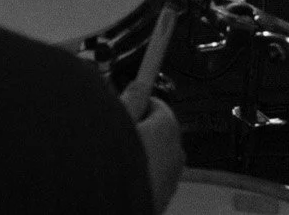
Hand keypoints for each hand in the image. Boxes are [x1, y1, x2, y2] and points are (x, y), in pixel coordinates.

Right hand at [119, 90, 184, 214]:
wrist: (112, 205)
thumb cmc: (115, 161)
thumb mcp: (117, 120)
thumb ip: (131, 100)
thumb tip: (140, 85)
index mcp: (168, 130)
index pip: (158, 104)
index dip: (139, 102)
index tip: (125, 103)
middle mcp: (176, 152)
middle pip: (159, 129)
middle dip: (139, 127)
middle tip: (114, 129)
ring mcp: (172, 177)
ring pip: (156, 153)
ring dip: (140, 150)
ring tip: (114, 154)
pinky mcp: (165, 196)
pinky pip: (154, 174)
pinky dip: (142, 170)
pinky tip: (120, 173)